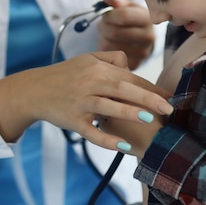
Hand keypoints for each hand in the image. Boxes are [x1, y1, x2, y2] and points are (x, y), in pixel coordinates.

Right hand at [0, 51, 172, 150]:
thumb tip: (130, 66)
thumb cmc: (64, 75)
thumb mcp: (86, 59)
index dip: (151, 87)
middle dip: (149, 98)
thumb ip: (110, 58)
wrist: (34, 90)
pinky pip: (92, 132)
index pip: (129, 77)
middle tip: (169, 108)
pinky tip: (123, 146)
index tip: (170, 96)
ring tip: (151, 120)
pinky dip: (107, 139)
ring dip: (130, 113)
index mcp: (97, 68)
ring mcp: (81, 103)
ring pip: (109, 108)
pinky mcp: (73, 121)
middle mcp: (90, 84)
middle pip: (123, 89)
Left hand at [97, 0, 154, 69]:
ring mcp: (142, 53)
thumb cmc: (131, 18)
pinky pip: (110, 57)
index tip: (106, 14)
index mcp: (148, 19)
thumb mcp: (127, 6)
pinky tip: (111, 44)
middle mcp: (148, 37)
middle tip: (103, 24)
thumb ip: (117, 1)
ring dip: (102, 38)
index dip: (109, 14)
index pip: (123, 16)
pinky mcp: (134, 65)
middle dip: (103, 26)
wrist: (141, 37)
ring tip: (107, 33)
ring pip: (109, 45)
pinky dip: (105, 49)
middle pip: (114, 32)